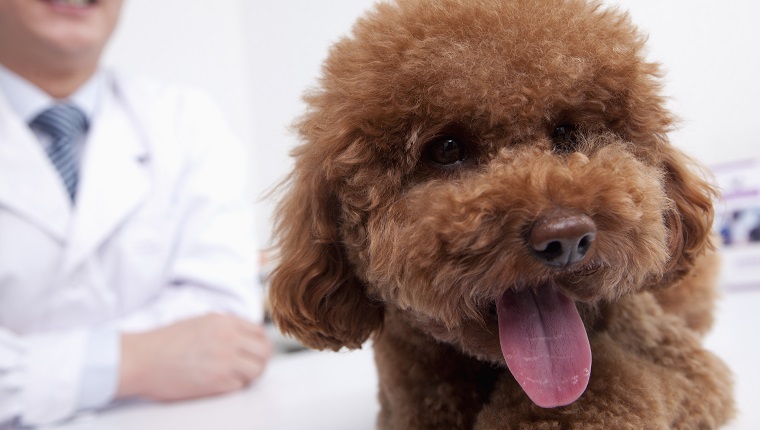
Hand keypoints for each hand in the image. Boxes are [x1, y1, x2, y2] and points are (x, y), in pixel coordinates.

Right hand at [116, 313, 272, 400]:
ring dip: (250, 375)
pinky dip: (235, 386)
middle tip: (249, 368)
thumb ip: (225, 327)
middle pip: (264, 351)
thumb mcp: (200, 322)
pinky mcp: (218, 381)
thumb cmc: (164, 342)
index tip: (253, 352)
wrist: (141, 359)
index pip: (260, 332)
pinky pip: (241, 385)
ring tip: (236, 377)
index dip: (259, 344)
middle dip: (260, 360)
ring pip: (257, 369)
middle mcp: (229, 338)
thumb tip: (244, 337)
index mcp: (225, 321)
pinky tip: (221, 384)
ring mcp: (225, 360)